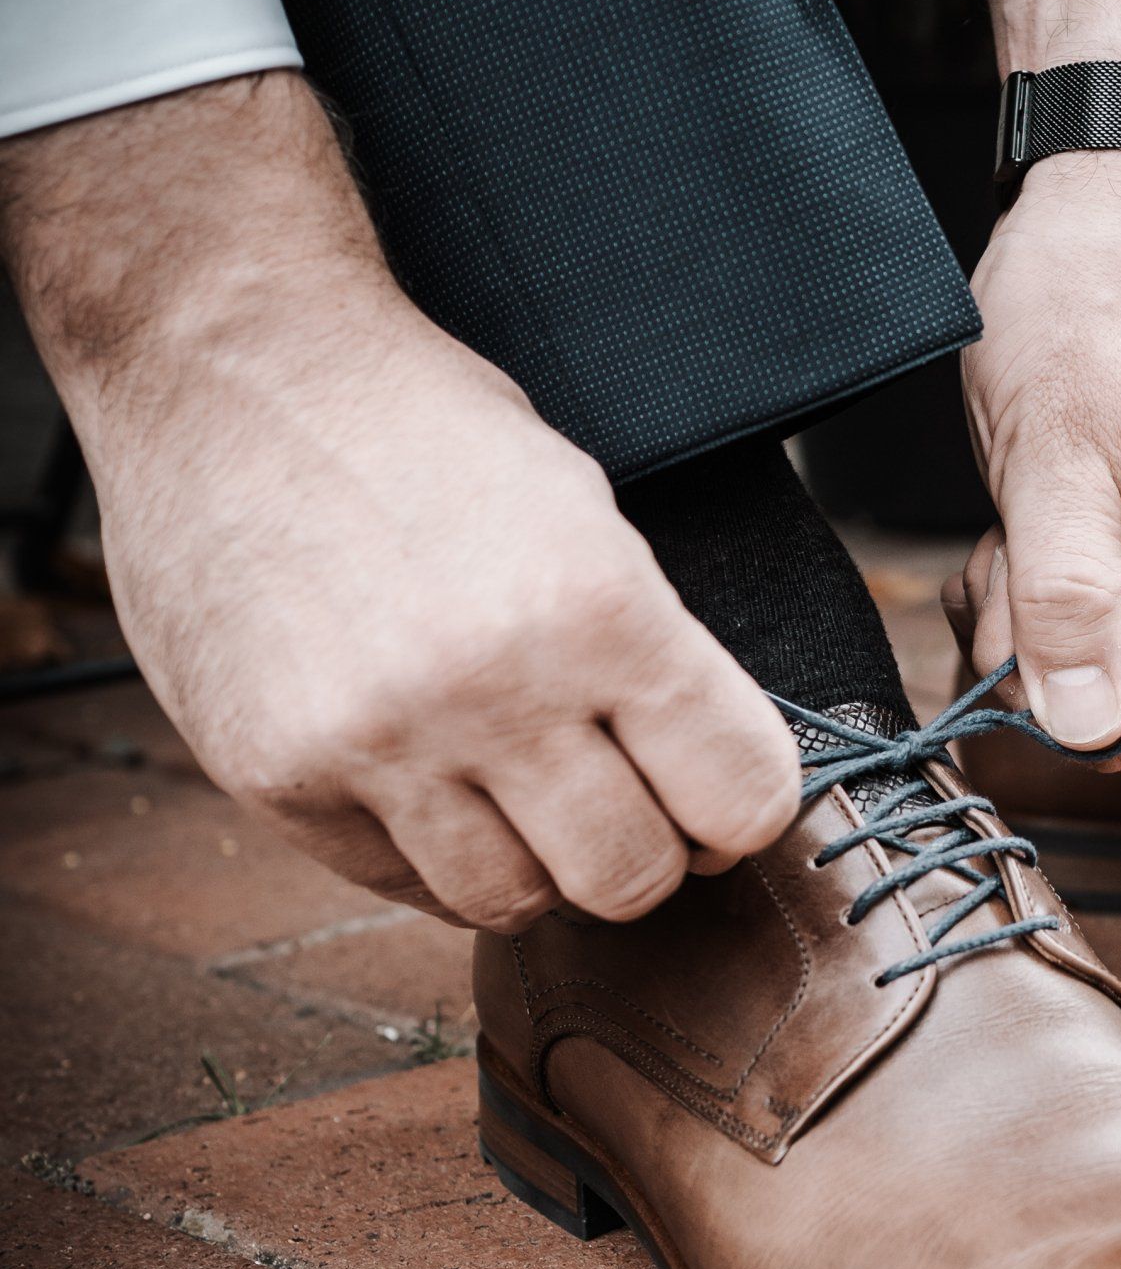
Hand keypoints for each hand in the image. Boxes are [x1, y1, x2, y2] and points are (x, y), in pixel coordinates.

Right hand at [1, 76, 799, 929]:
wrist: (230, 366)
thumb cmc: (421, 424)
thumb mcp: (582, 506)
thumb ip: (649, 649)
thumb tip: (709, 782)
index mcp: (599, 607)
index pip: (741, 796)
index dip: (741, 810)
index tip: (715, 798)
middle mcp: (492, 688)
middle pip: (629, 878)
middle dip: (641, 850)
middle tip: (615, 798)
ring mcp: (375, 743)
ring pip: (510, 902)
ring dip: (529, 862)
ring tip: (511, 786)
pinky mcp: (275, 776)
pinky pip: (394, 883)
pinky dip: (426, 850)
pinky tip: (421, 775)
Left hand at [952, 0, 1120, 757]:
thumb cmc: (1085, 296)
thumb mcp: (1050, 450)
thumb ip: (1064, 596)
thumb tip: (1082, 730)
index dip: (1039, 687)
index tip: (1001, 589)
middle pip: (1106, 687)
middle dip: (1027, 628)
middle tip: (1006, 523)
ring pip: (1089, 642)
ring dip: (1027, 590)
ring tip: (1022, 490)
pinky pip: (1096, 593)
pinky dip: (1042, 561)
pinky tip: (1034, 493)